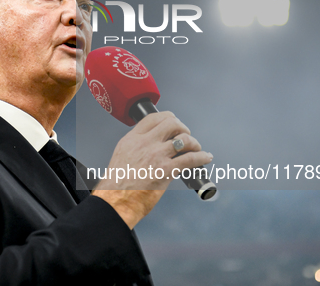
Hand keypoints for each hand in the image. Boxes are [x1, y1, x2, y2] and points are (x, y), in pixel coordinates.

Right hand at [91, 111, 212, 228]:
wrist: (114, 201)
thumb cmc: (116, 185)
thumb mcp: (122, 156)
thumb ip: (137, 147)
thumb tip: (153, 145)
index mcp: (132, 139)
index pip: (154, 118)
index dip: (168, 117)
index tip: (174, 123)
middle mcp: (144, 143)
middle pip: (171, 123)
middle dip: (183, 128)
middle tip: (186, 136)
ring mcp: (155, 156)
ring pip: (184, 139)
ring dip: (194, 143)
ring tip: (196, 149)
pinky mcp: (165, 171)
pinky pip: (190, 159)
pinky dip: (202, 157)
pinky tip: (205, 158)